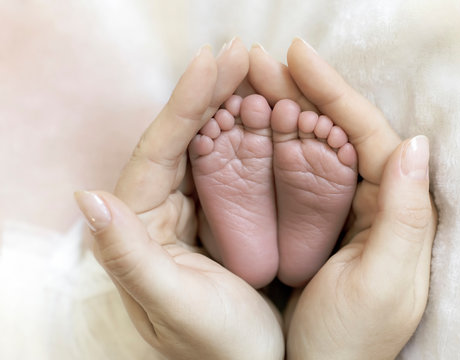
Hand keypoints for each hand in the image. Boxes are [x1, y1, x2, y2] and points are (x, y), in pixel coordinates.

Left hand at [75, 39, 283, 359]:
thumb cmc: (216, 347)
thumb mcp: (174, 306)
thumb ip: (128, 257)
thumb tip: (89, 197)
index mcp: (143, 226)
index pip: (160, 150)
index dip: (185, 102)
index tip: (211, 59)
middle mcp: (165, 209)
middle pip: (187, 137)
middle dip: (214, 91)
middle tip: (244, 52)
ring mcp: (200, 208)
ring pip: (215, 145)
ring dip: (238, 106)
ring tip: (264, 72)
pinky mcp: (229, 214)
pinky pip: (240, 165)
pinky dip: (257, 136)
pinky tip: (275, 113)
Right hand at [249, 39, 436, 358]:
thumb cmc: (352, 339)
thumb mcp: (385, 282)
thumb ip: (407, 214)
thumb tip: (416, 142)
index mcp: (395, 208)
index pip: (368, 133)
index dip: (333, 90)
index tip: (296, 55)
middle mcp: (370, 201)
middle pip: (335, 131)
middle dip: (298, 91)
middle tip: (258, 61)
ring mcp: (337, 210)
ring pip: (310, 147)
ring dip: (281, 112)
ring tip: (247, 84)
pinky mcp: (310, 223)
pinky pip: (292, 175)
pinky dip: (271, 148)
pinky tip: (248, 128)